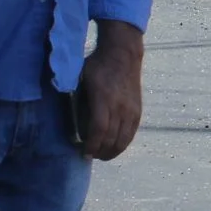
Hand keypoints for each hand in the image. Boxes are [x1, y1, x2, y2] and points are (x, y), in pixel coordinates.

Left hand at [77, 22, 143, 160]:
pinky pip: (131, 134)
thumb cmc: (97, 66)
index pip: (98, 130)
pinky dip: (123, 144)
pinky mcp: (138, 111)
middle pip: (111, 139)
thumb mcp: (81, 80)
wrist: (123, 54)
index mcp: (104, 99)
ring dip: (112, 152)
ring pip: (123, 140)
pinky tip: (114, 147)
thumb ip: (77, 101)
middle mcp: (120, 107)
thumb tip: (71, 123)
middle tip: (89, 156)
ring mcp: (131, 110)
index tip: (83, 153)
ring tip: (101, 155)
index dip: (91, 145)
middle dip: (100, 152)